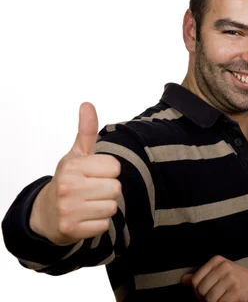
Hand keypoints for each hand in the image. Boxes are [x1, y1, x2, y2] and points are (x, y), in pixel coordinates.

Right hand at [29, 102, 121, 245]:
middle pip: (116, 188)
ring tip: (87, 204)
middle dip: (108, 190)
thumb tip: (87, 104)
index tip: (94, 174)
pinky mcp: (72, 230)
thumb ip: (87, 131)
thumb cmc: (68, 181)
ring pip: (112, 207)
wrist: (46, 214)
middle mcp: (68, 187)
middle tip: (91, 191)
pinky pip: (105, 225)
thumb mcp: (76, 155)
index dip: (109, 171)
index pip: (115, 167)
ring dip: (104, 207)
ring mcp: (68, 209)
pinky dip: (98, 223)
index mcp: (72, 166)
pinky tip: (84, 218)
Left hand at [182, 256, 247, 301]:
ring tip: (223, 300)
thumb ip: (203, 276)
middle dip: (205, 300)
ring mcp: (231, 278)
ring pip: (209, 299)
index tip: (206, 296)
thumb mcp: (221, 274)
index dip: (197, 293)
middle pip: (201, 290)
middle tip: (217, 299)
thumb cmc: (240, 281)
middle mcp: (224, 266)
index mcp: (218, 261)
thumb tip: (184, 280)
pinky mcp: (237, 291)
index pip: (196, 280)